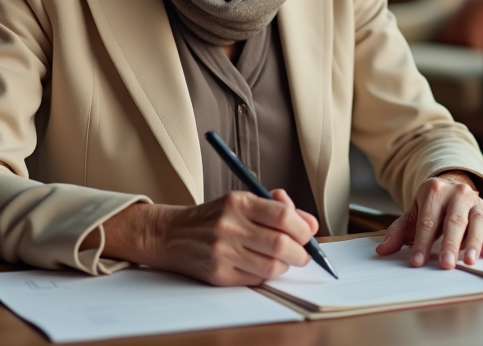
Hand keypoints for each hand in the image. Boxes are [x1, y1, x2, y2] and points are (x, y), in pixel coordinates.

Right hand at [99, 189, 318, 285]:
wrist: (172, 234)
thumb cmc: (212, 217)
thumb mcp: (243, 202)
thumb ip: (278, 209)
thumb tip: (311, 224)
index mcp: (238, 202)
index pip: (283, 216)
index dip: (302, 229)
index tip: (306, 235)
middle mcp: (229, 226)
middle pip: (281, 245)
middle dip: (300, 253)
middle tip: (301, 254)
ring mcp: (223, 252)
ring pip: (272, 267)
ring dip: (284, 266)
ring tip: (281, 260)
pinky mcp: (218, 274)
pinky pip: (256, 279)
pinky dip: (265, 275)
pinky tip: (260, 265)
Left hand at [375, 171, 482, 269]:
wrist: (453, 189)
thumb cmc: (431, 208)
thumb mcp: (413, 215)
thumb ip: (398, 232)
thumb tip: (382, 250)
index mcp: (433, 190)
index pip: (427, 220)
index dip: (422, 242)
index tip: (417, 262)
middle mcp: (457, 192)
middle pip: (453, 221)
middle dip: (449, 244)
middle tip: (446, 264)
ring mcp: (475, 201)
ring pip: (476, 221)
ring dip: (473, 242)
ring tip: (468, 261)